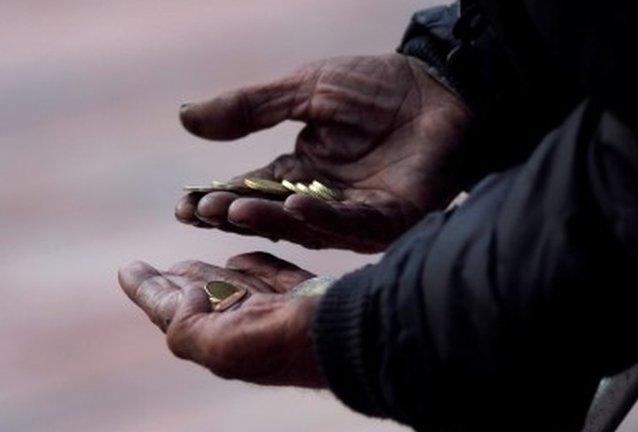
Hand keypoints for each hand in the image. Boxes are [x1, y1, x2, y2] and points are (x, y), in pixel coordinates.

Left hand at [118, 252, 323, 387]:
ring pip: (232, 286)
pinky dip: (253, 265)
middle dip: (176, 285)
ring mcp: (275, 310)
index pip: (174, 311)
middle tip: (152, 268)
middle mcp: (245, 326)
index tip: (127, 268)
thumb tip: (182, 294)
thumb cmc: (283, 342)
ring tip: (187, 263)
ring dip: (208, 274)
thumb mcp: (219, 345)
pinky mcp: (302, 294)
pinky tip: (240, 256)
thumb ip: (186, 323)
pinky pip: (270, 275)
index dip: (148, 290)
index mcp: (221, 339)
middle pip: (201, 300)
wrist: (351, 333)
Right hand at [175, 54, 470, 252]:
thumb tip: (184, 118)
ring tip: (234, 209)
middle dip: (235, 213)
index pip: (252, 190)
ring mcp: (357, 214)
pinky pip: (351, 224)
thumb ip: (251, 108)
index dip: (218, 197)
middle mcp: (325, 200)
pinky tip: (293, 208)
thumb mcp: (303, 90)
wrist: (440, 83)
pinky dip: (322, 218)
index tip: (183, 204)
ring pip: (306, 227)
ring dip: (270, 219)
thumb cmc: (376, 86)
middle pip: (272, 215)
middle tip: (201, 210)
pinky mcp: (391, 219)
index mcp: (303, 171)